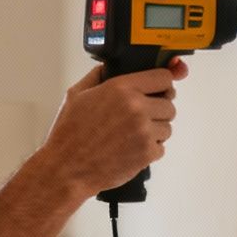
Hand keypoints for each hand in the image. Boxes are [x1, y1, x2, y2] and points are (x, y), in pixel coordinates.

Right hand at [40, 57, 188, 196]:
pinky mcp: (147, 153)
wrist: (67, 169)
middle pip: (169, 104)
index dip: (162, 84)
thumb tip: (110, 67)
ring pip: (167, 127)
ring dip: (155, 131)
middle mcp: (137, 107)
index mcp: (121, 88)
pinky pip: (161, 148)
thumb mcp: (76, 95)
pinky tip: (130, 149)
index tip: (158, 90)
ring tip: (132, 135)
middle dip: (157, 110)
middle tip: (140, 117)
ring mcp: (144, 131)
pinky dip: (149, 150)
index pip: (164, 77)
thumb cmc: (69, 134)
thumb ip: (97, 76)